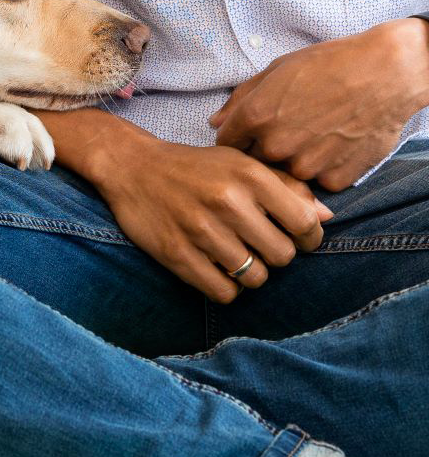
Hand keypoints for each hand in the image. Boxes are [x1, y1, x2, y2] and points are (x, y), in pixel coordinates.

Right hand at [94, 138, 333, 301]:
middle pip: (282, 256)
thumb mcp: (240, 163)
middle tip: (257, 244)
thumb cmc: (194, 167)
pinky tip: (217, 269)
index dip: (308, 237)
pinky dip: (226, 287)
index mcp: (249, 175)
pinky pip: (223, 292)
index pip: (305, 224)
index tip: (296, 237)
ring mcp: (201, 230)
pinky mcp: (177, 254)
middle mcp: (228, 201)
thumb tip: (324, 217)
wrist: (131, 166)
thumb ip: (285, 186)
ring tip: (235, 256)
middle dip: (275, 254)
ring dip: (250, 273)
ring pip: (255, 277)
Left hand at [210, 18, 428, 190]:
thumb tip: (215, 123)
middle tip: (291, 130)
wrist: (386, 73)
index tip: (250, 135)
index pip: (226, 145)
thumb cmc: (329, 65)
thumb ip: (240, 99)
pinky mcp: (334, 179)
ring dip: (296, 161)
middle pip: (255, 162)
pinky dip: (325, 168)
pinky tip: (337, 145)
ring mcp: (306, 166)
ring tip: (317, 134)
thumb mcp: (277, 70)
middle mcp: (276, 146)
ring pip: (287, 174)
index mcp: (255, 117)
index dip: (237, 140)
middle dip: (265, 151)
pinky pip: (318, 181)